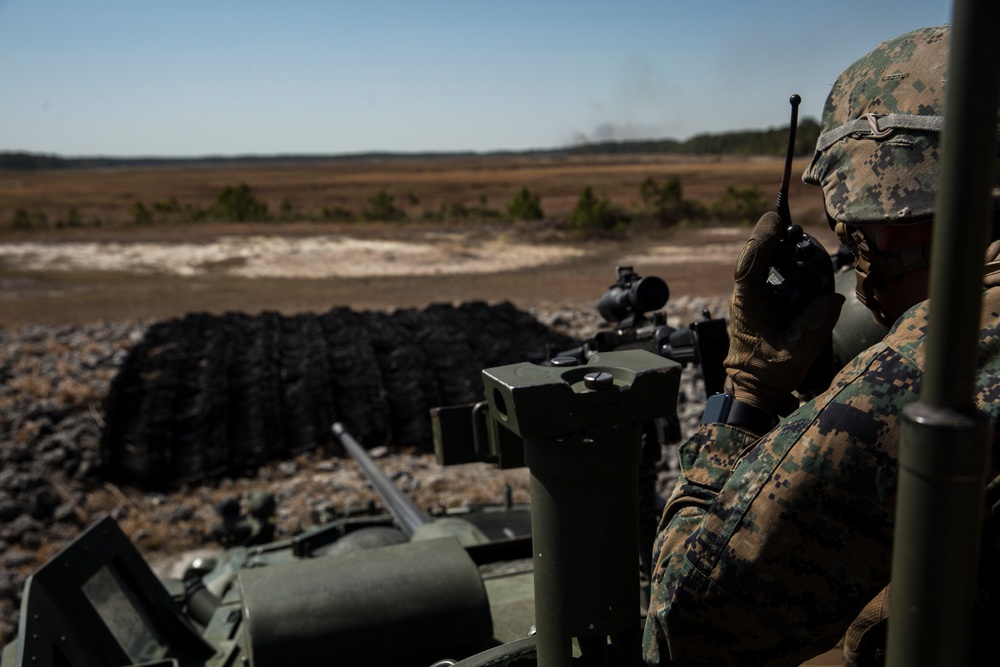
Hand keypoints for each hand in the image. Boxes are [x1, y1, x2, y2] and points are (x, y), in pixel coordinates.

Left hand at [724, 212, 844, 413]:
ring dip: (774, 248)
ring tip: (791, 232)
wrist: (753, 391)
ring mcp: (748, 299)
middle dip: (769, 236)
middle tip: (787, 220)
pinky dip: (778, 263)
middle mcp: (744, 297)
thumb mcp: (797, 351)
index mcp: (748, 304)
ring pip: (758, 264)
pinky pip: (765, 275)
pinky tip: (794, 258)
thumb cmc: (769, 374)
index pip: (750, 264)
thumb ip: (815, 323)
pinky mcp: (757, 303)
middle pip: (754, 257)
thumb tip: (831, 297)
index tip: (775, 219)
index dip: (761, 239)